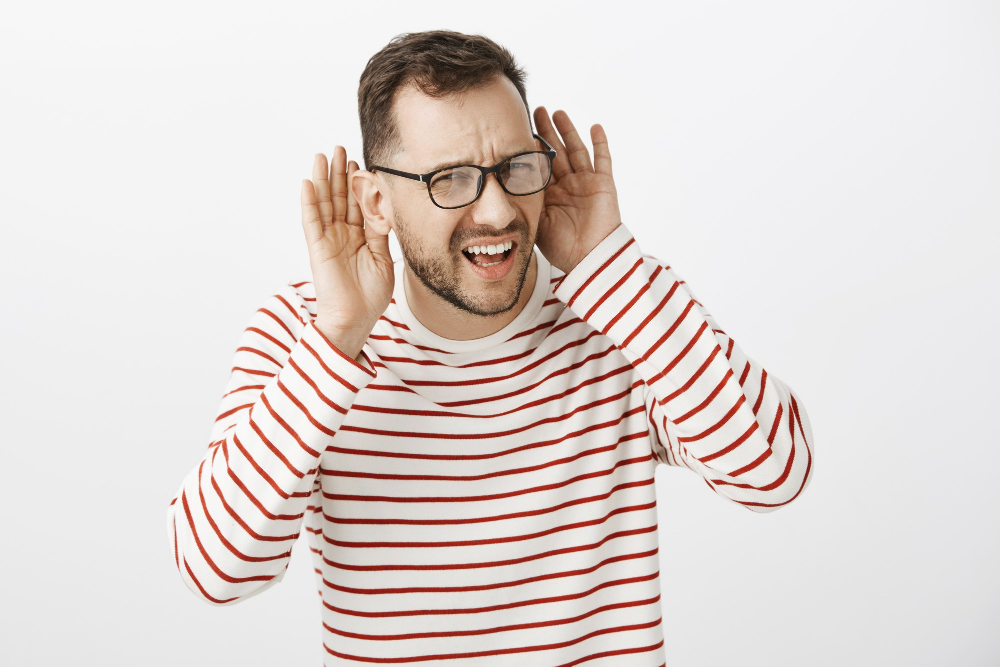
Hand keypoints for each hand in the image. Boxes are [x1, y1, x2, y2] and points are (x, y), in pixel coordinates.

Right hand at [300, 147, 392, 355]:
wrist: (356, 318)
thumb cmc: (371, 295)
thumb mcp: (383, 258)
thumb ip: (380, 232)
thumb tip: (384, 206)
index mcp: (359, 237)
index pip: (357, 204)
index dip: (357, 183)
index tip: (359, 161)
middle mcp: (342, 235)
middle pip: (339, 198)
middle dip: (339, 173)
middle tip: (338, 148)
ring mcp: (328, 240)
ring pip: (324, 203)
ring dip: (322, 180)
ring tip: (321, 157)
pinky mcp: (317, 248)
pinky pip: (311, 221)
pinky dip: (309, 202)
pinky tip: (307, 183)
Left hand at [532, 107, 622, 274]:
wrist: (588, 260)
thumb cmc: (562, 247)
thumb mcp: (535, 222)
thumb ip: (524, 203)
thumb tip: (500, 188)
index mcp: (550, 194)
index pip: (539, 164)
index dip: (531, 147)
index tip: (518, 128)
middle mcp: (568, 185)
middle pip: (556, 151)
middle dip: (546, 131)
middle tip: (536, 110)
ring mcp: (586, 183)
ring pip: (576, 150)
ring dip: (568, 131)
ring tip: (557, 112)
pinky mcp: (603, 185)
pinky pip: (603, 160)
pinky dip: (600, 144)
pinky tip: (595, 127)